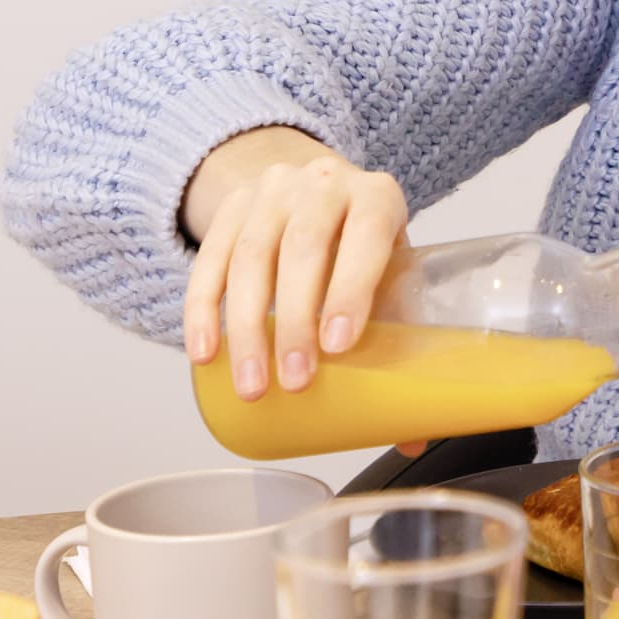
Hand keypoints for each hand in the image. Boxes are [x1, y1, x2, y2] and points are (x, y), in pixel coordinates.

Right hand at [180, 127, 407, 401]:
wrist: (317, 188)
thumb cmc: (363, 244)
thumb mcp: (391, 270)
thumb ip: (404, 338)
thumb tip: (415, 435)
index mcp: (377, 196)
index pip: (366, 235)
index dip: (351, 288)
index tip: (338, 346)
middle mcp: (323, 183)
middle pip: (302, 248)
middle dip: (294, 321)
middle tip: (295, 382)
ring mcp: (271, 191)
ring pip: (251, 256)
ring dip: (247, 328)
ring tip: (253, 386)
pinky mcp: (229, 207)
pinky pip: (209, 259)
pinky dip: (203, 310)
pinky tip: (205, 353)